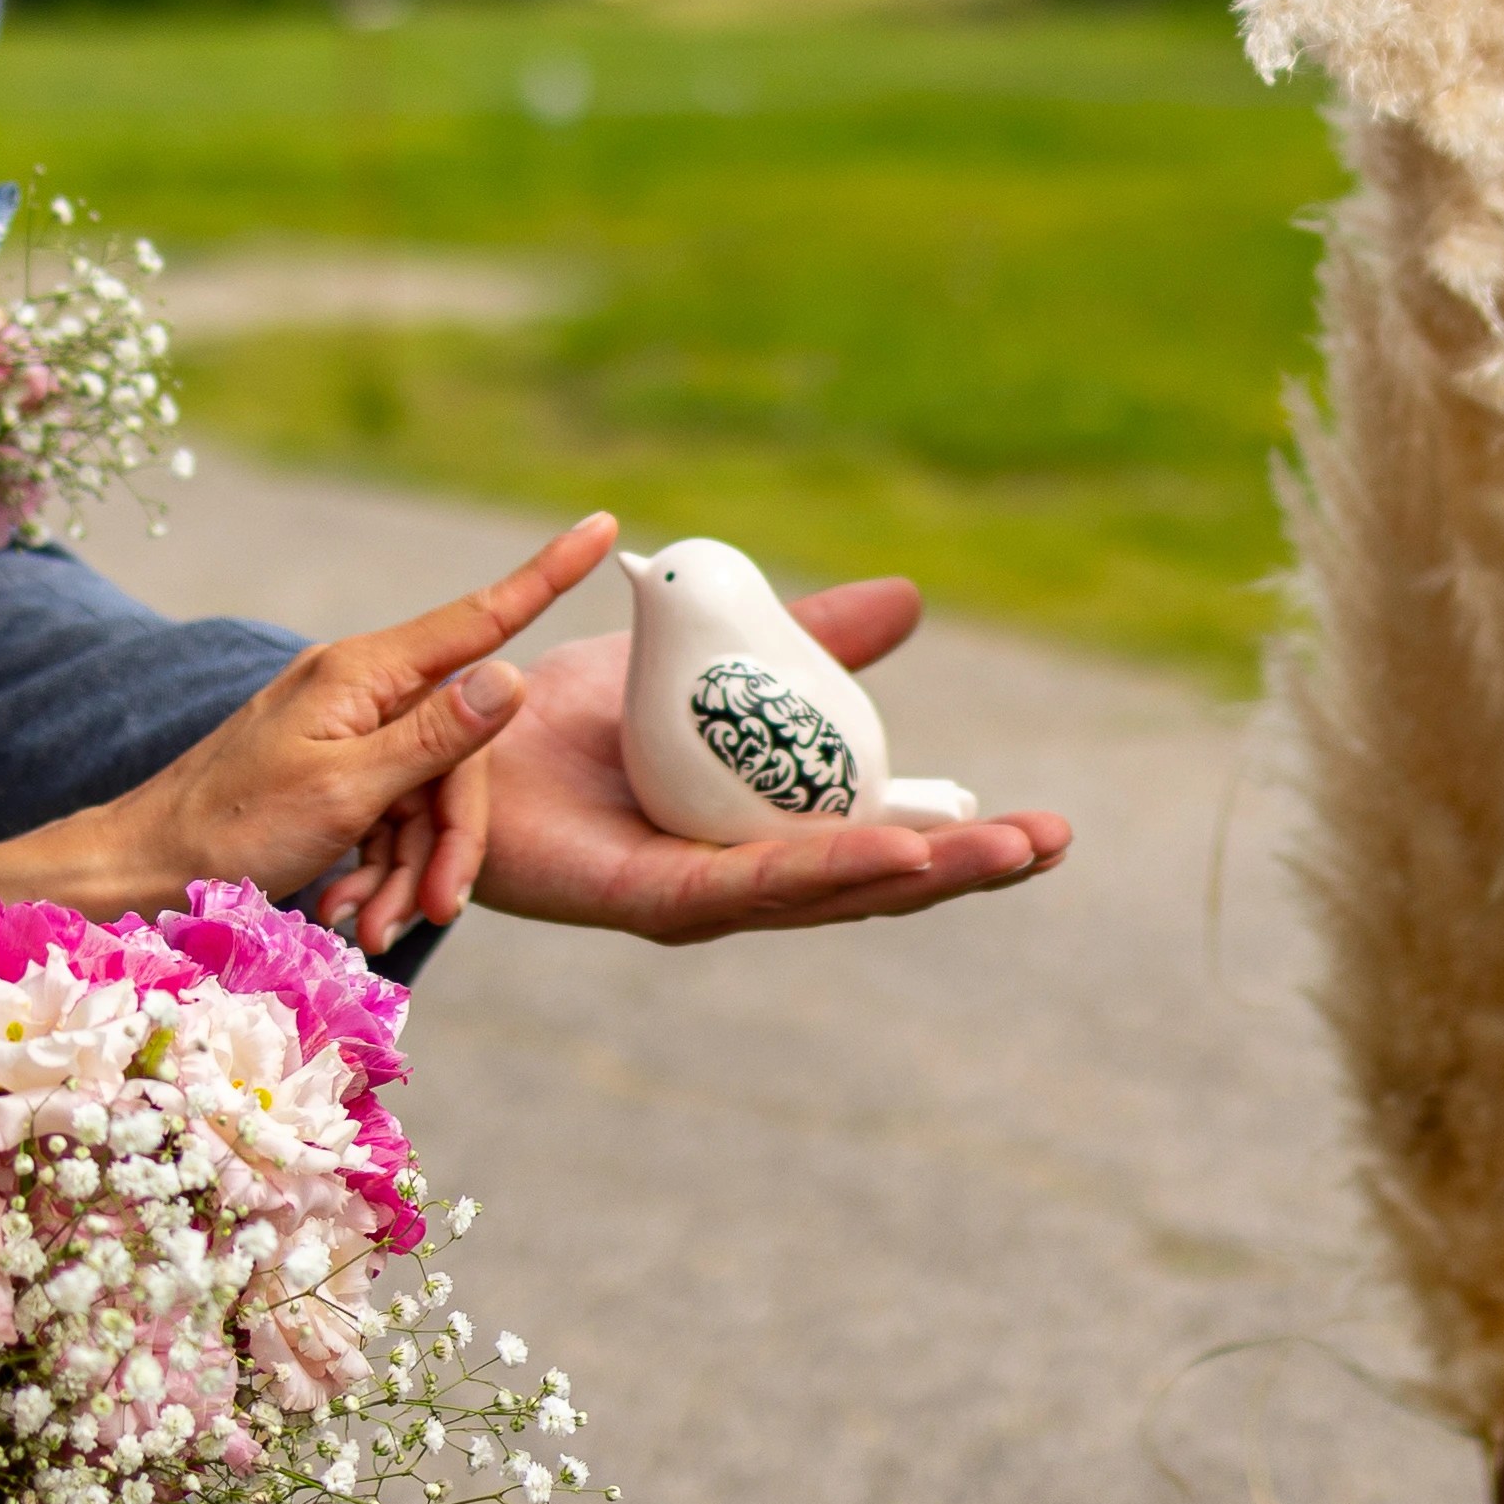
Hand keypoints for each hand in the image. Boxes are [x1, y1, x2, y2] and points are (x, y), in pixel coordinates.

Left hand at [67, 515, 615, 950]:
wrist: (140, 870)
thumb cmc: (231, 828)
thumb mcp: (344, 791)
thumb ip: (434, 737)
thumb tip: (512, 675)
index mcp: (364, 673)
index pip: (479, 617)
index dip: (547, 573)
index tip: (604, 522)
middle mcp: (360, 690)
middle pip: (458, 752)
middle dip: (450, 839)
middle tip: (433, 910)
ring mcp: (345, 732)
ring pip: (425, 796)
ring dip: (408, 869)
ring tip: (369, 929)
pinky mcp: (331, 774)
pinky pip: (388, 817)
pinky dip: (379, 869)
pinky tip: (348, 911)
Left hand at [326, 575, 1072, 942]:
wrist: (449, 735)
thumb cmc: (567, 718)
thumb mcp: (714, 660)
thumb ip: (806, 641)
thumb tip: (909, 601)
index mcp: (763, 835)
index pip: (882, 843)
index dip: (964, 839)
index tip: (1048, 827)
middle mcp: (737, 881)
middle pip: (873, 882)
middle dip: (966, 867)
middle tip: (1053, 842)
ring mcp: (695, 900)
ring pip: (825, 891)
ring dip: (914, 874)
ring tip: (997, 855)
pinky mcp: (645, 901)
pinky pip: (742, 885)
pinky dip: (821, 869)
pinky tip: (889, 855)